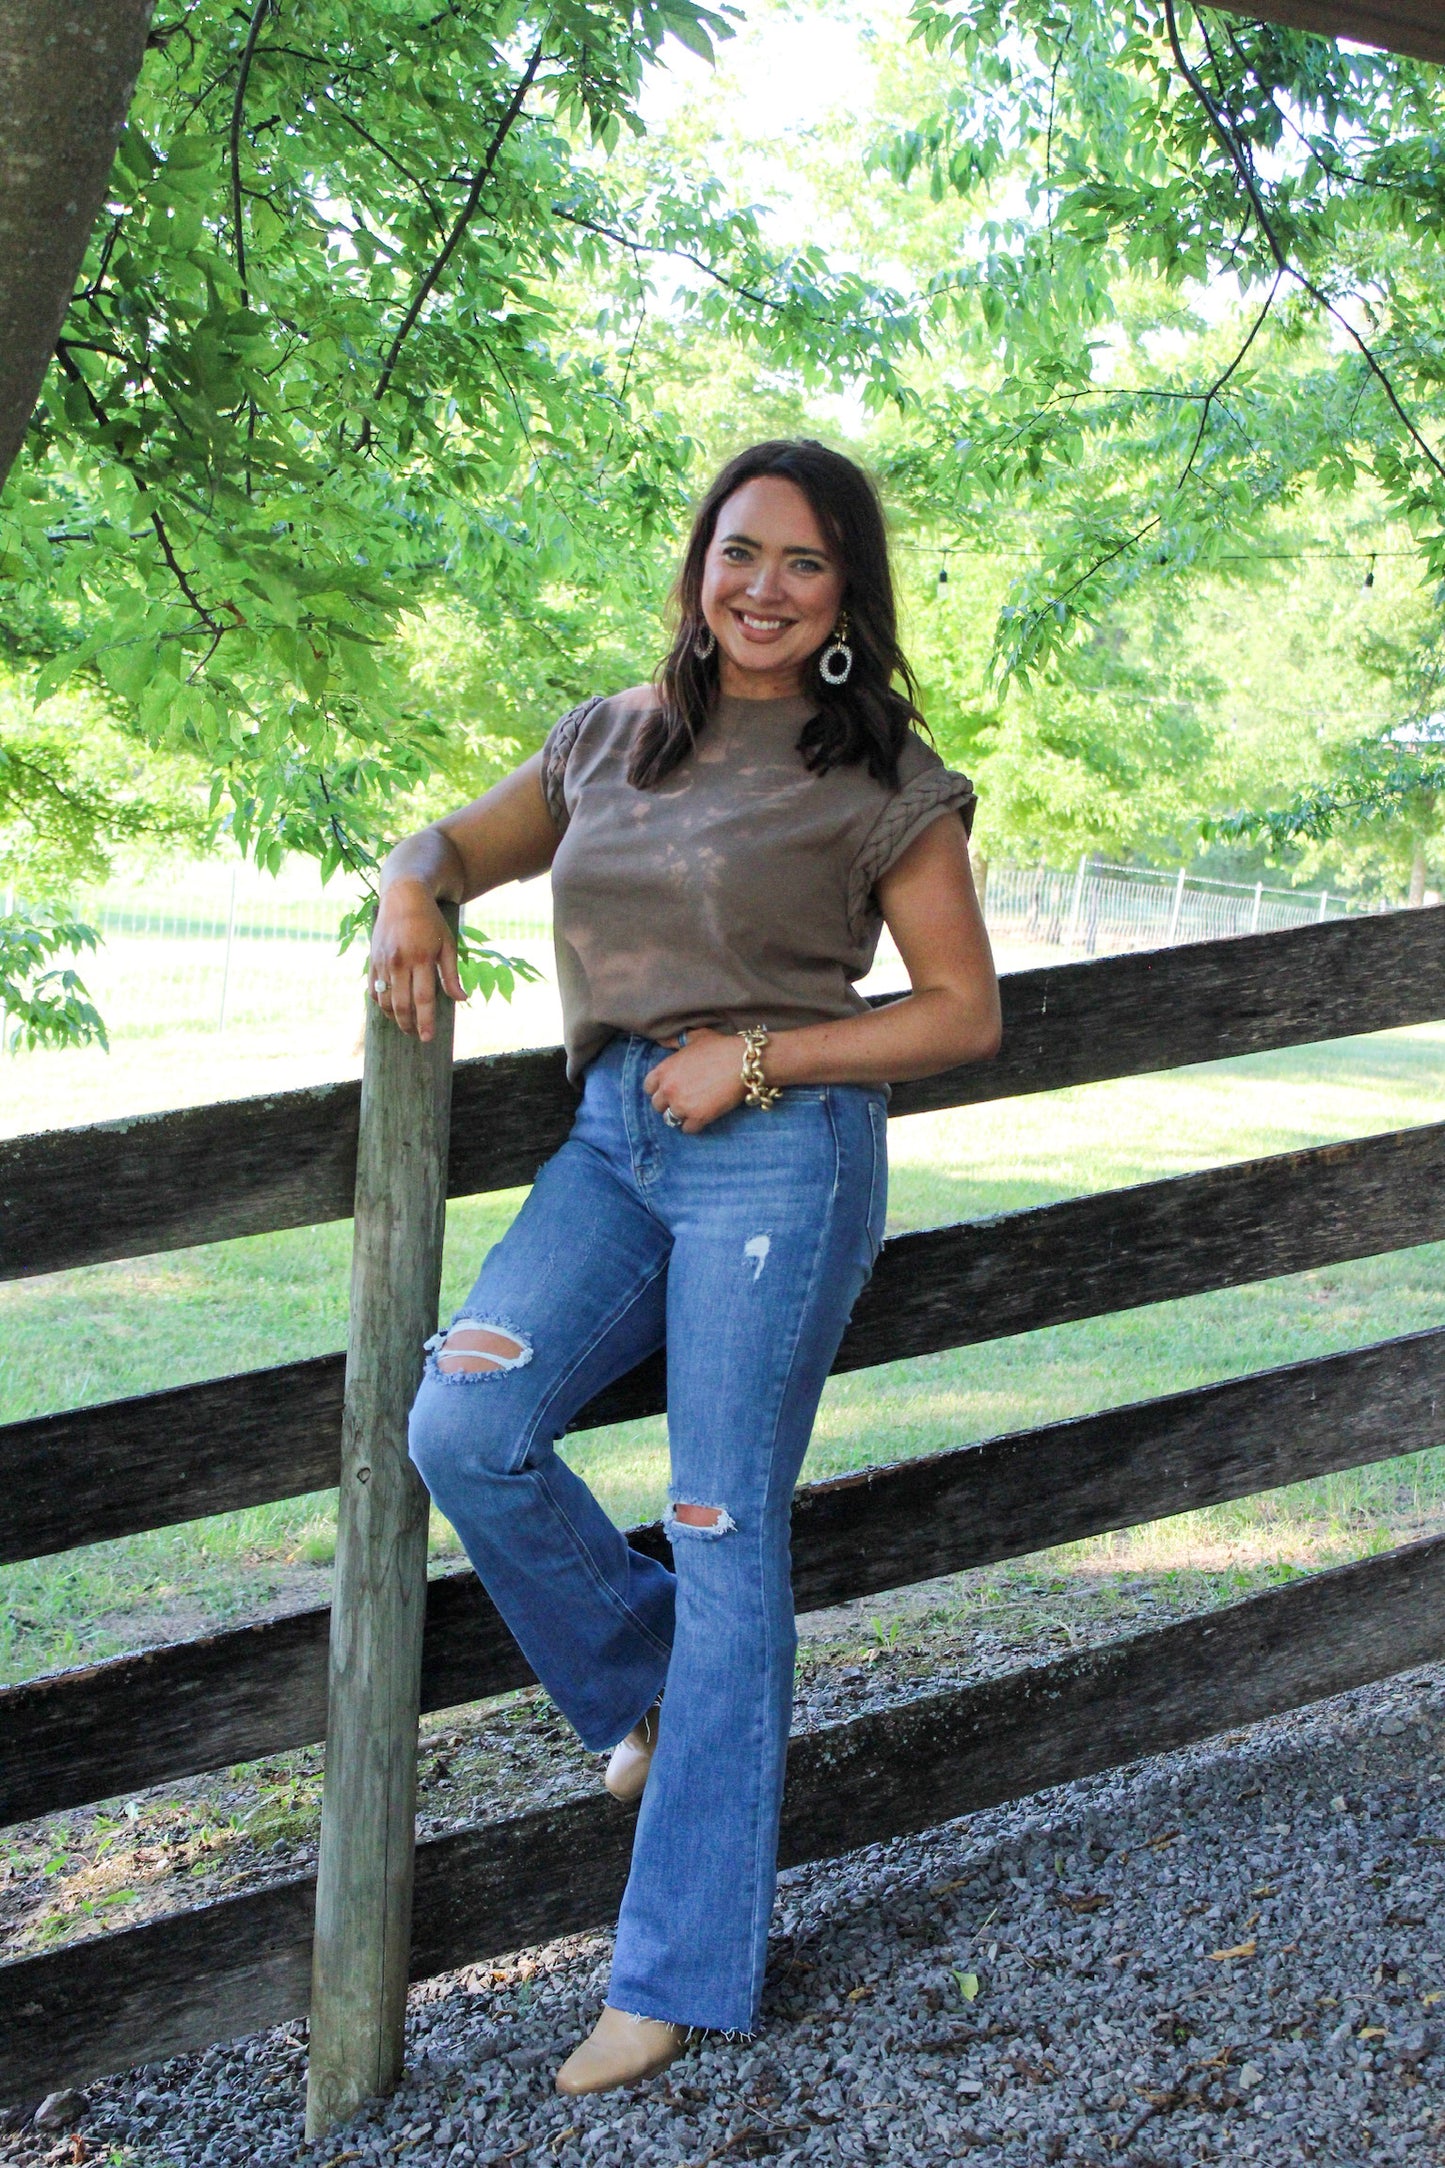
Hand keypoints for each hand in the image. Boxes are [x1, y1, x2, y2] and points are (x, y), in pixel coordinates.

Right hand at [369, 878, 465, 1040]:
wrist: (403, 897)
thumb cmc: (430, 921)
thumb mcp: (447, 944)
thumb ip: (451, 974)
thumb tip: (461, 999)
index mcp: (421, 958)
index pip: (423, 998)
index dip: (425, 1021)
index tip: (427, 1038)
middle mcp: (400, 962)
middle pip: (401, 1004)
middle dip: (409, 1024)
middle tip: (416, 1035)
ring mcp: (383, 962)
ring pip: (384, 1000)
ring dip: (394, 1017)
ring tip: (405, 1024)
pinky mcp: (372, 960)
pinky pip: (373, 990)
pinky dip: (380, 1003)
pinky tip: (389, 1010)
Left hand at [644, 1028, 748, 1132]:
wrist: (741, 1062)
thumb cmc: (720, 1047)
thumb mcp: (695, 1038)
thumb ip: (675, 1041)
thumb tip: (662, 1041)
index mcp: (664, 1069)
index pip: (648, 1087)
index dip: (659, 1089)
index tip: (670, 1089)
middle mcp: (669, 1089)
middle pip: (657, 1105)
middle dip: (668, 1103)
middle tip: (683, 1100)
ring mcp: (682, 1104)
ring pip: (670, 1119)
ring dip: (680, 1116)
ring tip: (691, 1110)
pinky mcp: (698, 1117)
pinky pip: (688, 1129)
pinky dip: (694, 1125)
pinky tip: (702, 1118)